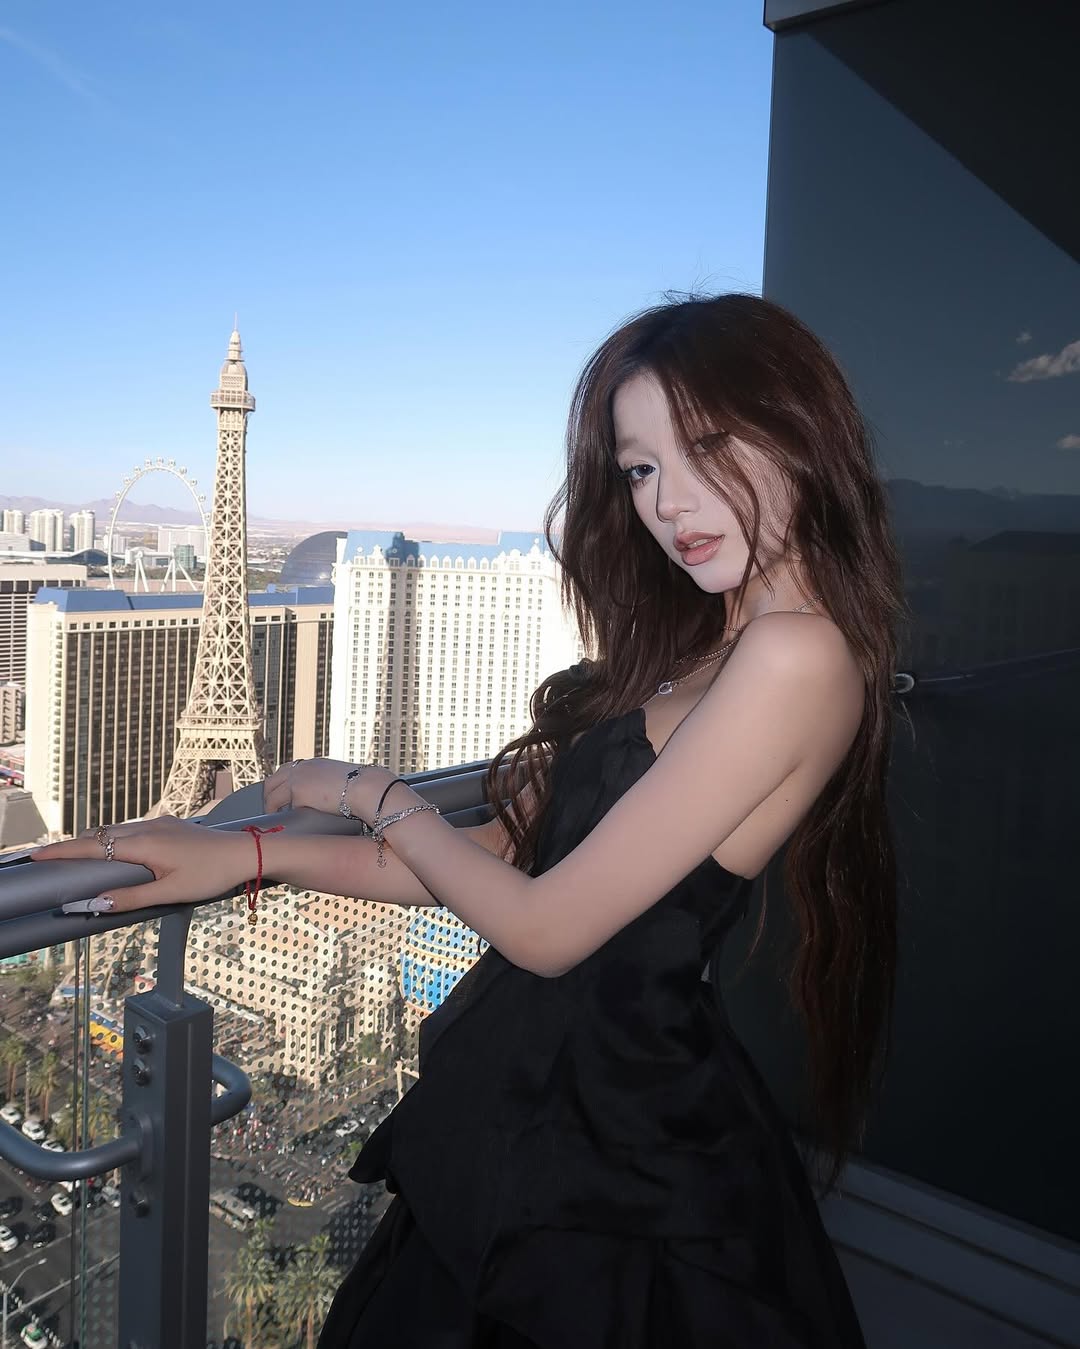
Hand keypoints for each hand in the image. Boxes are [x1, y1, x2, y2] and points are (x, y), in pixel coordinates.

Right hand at [29, 817, 249, 912]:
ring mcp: (160, 823)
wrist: (246, 852)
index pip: (92, 847)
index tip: (37, 857)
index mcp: (144, 844)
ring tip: (75, 857)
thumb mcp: (172, 892)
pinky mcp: (170, 825)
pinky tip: (115, 851)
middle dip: (74, 847)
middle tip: (50, 860)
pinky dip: (114, 839)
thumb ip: (132, 897)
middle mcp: (148, 828)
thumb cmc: (212, 874)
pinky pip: (132, 829)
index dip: (63, 852)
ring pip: (116, 831)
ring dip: (95, 842)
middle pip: (99, 836)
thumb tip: (95, 903)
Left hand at [262, 757, 386, 817]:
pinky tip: (283, 824)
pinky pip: (280, 806)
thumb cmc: (363, 789)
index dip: (283, 784)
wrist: (367, 788)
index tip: (281, 796)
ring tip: (273, 820)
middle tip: (270, 809)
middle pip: (273, 779)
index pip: (289, 770)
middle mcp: (303, 768)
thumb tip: (332, 800)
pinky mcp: (297, 791)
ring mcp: (298, 778)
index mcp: (315, 764)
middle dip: (269, 795)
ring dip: (270, 806)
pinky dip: (280, 815)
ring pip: (271, 793)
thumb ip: (331, 787)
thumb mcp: (343, 783)